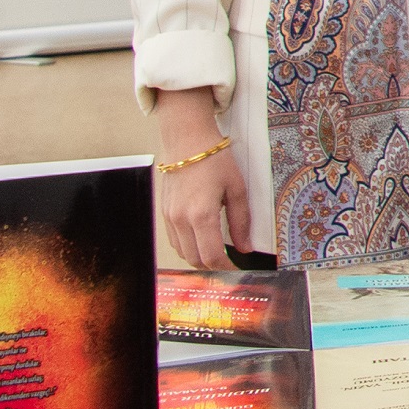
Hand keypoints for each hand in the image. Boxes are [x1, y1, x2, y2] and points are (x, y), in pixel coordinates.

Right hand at [152, 88, 253, 266]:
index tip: (237, 268)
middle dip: (214, 266)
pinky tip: (202, 238)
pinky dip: (188, 246)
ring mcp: (169, 217)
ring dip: (200, 257)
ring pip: (183, 253)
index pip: (212, 256)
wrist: (188, 140)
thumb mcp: (237, 189)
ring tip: (219, 251)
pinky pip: (174, 240)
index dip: (226, 267)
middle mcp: (181, 220)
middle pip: (195, 259)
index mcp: (201, 215)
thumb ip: (241, 221)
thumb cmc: (215, 160)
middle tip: (231, 262)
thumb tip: (245, 248)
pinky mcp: (164, 212)